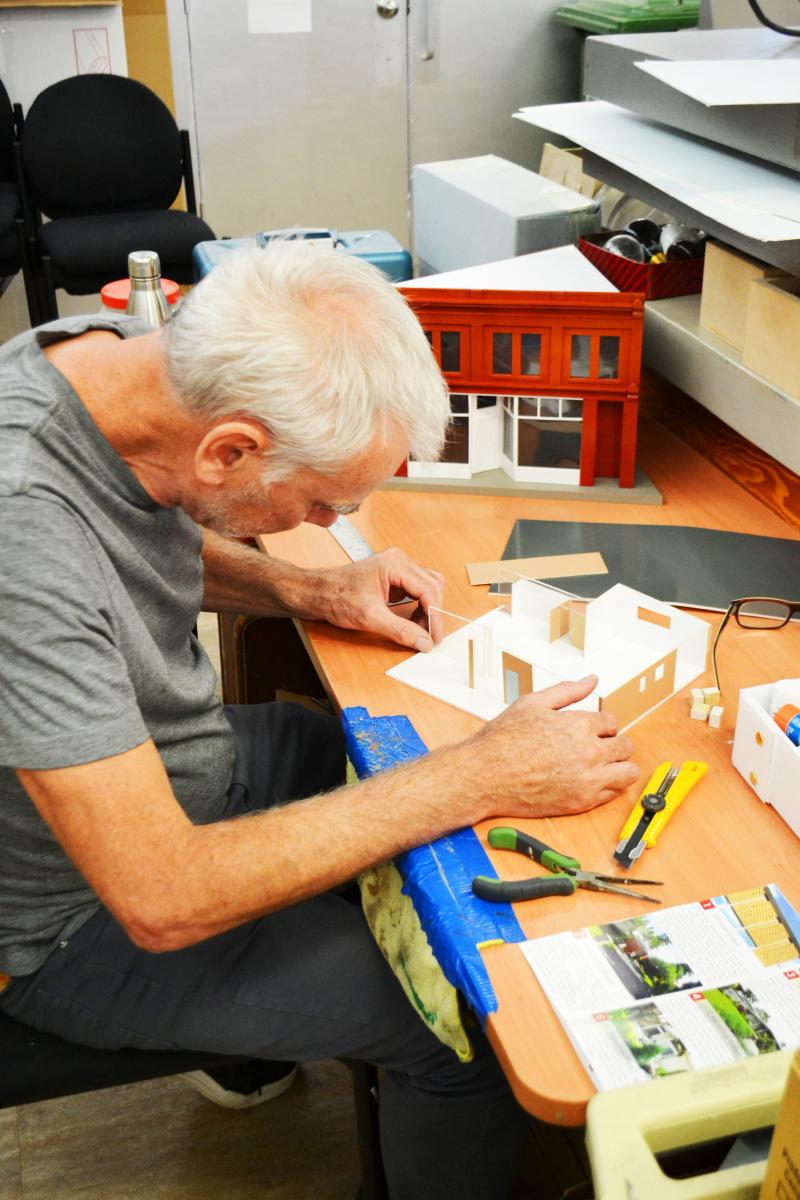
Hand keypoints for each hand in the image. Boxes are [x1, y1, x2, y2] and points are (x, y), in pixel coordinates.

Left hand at [311, 548, 445, 650]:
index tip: (434, 637)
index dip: (434, 616)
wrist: (319, 592)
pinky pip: (418, 589)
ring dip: (428, 609)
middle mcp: (400, 561)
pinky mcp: (395, 577)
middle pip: (433, 586)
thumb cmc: (337, 597)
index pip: (428, 590)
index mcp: (395, 565)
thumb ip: (400, 630)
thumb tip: (423, 641)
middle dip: (433, 613)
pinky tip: (413, 620)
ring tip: (419, 629)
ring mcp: (398, 567)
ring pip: (429, 587)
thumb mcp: (370, 617)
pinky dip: (420, 606)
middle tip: (428, 636)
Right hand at [466, 675, 637, 819]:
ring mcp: (588, 779)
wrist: (484, 775)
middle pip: (624, 746)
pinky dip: (609, 786)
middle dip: (614, 743)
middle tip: (598, 747)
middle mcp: (589, 751)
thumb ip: (567, 691)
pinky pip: (614, 793)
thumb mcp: (532, 703)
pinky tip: (592, 780)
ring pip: (627, 772)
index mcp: (579, 724)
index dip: (602, 725)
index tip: (592, 730)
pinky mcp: (582, 802)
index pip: (611, 722)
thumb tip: (591, 680)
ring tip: (603, 765)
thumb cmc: (502, 740)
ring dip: (620, 766)